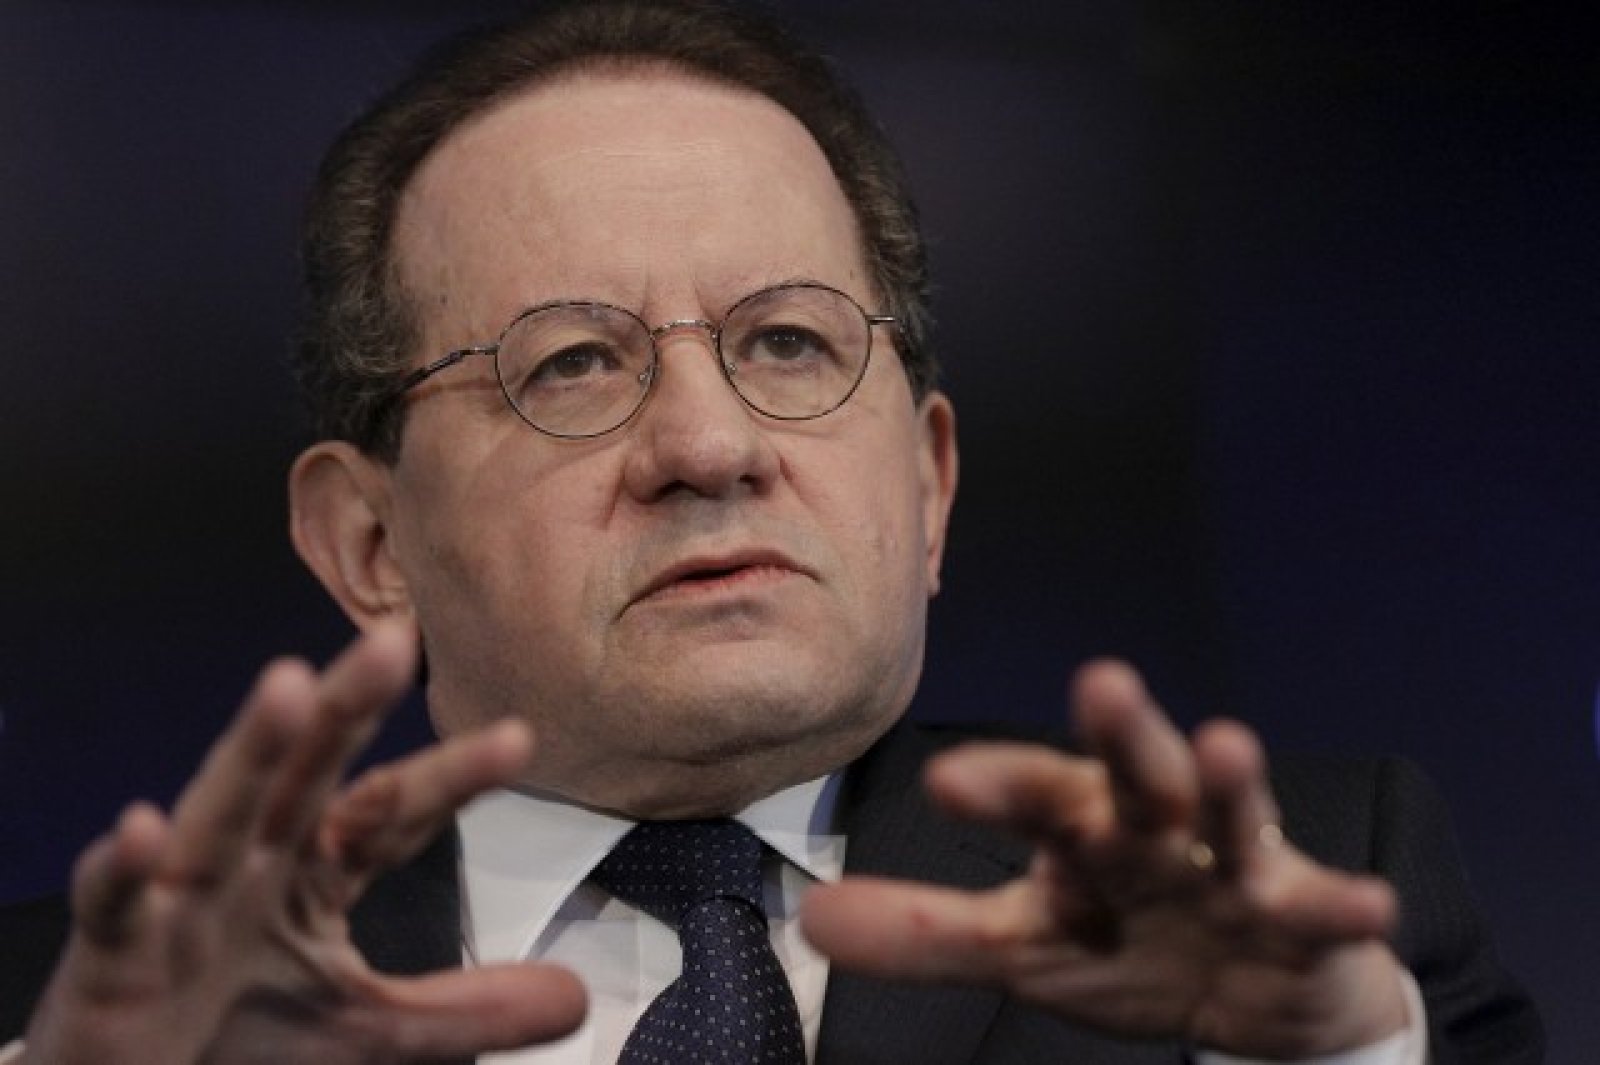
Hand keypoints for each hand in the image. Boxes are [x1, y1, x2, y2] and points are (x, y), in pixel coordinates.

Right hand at [20, 621, 584, 1064]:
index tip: (520, 738)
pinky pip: (117, 904)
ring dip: (253, 749)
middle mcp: (254, 861)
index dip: (452, 778)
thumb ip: (467, 1010)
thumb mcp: (371, 1032)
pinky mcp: (112, 950)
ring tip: (286, 685)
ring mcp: (181, 897)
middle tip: (395, 640)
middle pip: (309, 774)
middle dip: (347, 709)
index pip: (394, 811)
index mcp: (318, 869)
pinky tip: (144, 829)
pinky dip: (127, 869)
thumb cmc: (244, 1036)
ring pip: (221, 809)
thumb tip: (580, 998)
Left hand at [802, 660, 1408, 1058]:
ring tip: (1223, 739)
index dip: (998, 787)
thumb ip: (927, 933)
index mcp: (1084, 833)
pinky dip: (1341, 904)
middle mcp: (1155, 830)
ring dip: (1226, 781)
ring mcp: (1233, 865)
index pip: (1036, 799)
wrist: (1263, 996)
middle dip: (1120, 735)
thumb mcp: (1025, 950)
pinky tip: (1364, 899)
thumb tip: (810, 918)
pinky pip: (1322, 908)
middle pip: (1134, 777)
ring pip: (1227, 815)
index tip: (946, 777)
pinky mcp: (1306, 914)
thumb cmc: (1133, 949)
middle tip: (1101, 681)